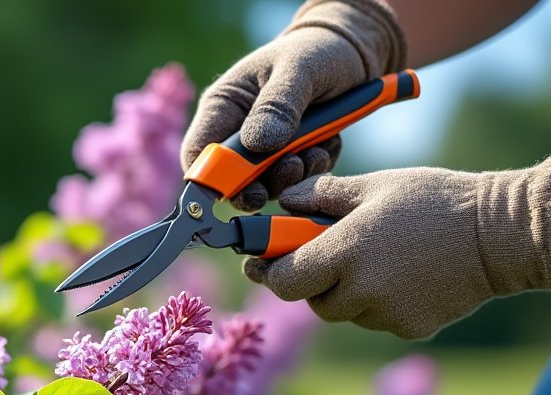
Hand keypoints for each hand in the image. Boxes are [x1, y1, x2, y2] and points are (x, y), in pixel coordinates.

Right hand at [180, 0, 405, 211]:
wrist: (352, 51)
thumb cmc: (317, 50)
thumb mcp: (298, 70)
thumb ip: (277, 105)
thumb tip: (256, 145)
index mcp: (223, 107)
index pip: (198, 154)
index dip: (212, 180)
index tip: (245, 188)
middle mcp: (237, 132)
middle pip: (231, 179)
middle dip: (261, 183)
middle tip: (292, 167)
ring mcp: (264, 148)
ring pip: (266, 184)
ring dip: (293, 177)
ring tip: (316, 151)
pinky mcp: (290, 156)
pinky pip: (296, 180)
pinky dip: (313, 170)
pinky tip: (327, 145)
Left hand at [244, 156, 550, 339]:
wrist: (504, 234)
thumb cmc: (435, 200)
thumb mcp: (375, 186)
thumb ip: (321, 196)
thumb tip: (282, 203)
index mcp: (345, 251)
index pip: (283, 280)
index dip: (270, 271)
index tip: (263, 261)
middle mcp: (361, 290)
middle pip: (312, 301)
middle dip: (314, 280)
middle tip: (333, 253)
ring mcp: (386, 315)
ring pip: (345, 312)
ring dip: (349, 291)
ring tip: (382, 258)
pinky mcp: (410, 328)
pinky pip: (377, 319)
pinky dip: (380, 302)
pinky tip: (407, 274)